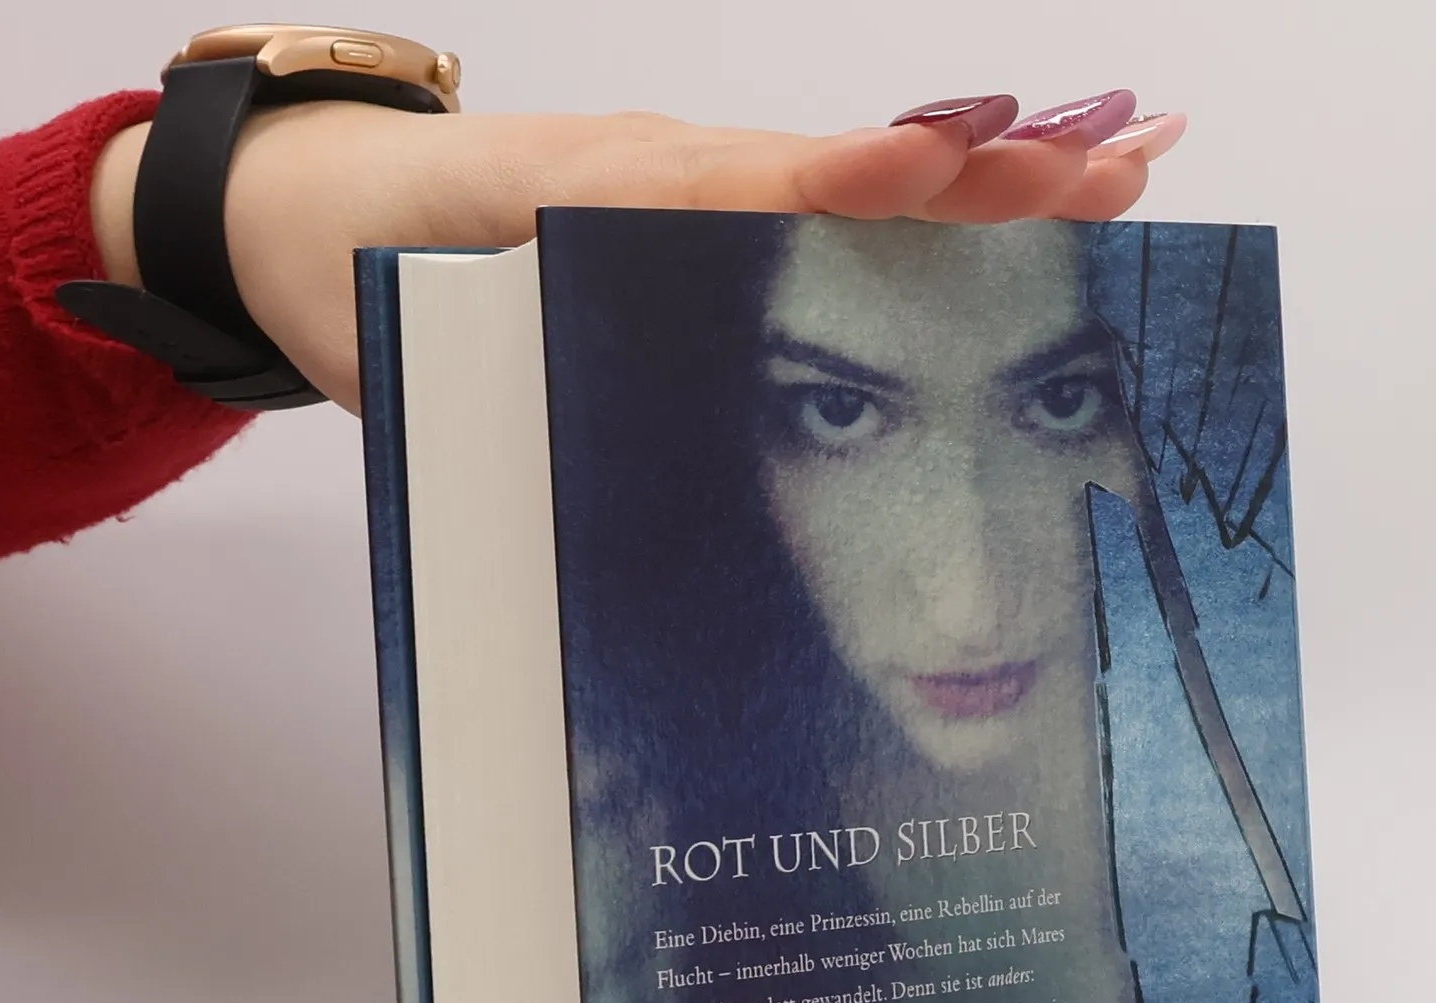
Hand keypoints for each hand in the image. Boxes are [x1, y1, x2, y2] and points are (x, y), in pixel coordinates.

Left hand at [89, 97, 1184, 412]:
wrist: (303, 214)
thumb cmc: (360, 272)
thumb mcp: (419, 320)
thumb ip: (517, 346)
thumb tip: (631, 417)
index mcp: (614, 201)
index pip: (763, 188)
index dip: (862, 182)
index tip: (964, 163)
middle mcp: (679, 180)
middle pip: (855, 167)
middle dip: (995, 164)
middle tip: (1132, 151)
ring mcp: (698, 188)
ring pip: (861, 178)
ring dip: (994, 169)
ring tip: (1125, 153)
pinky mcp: (701, 213)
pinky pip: (826, 206)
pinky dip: (930, 200)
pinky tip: (1011, 199)